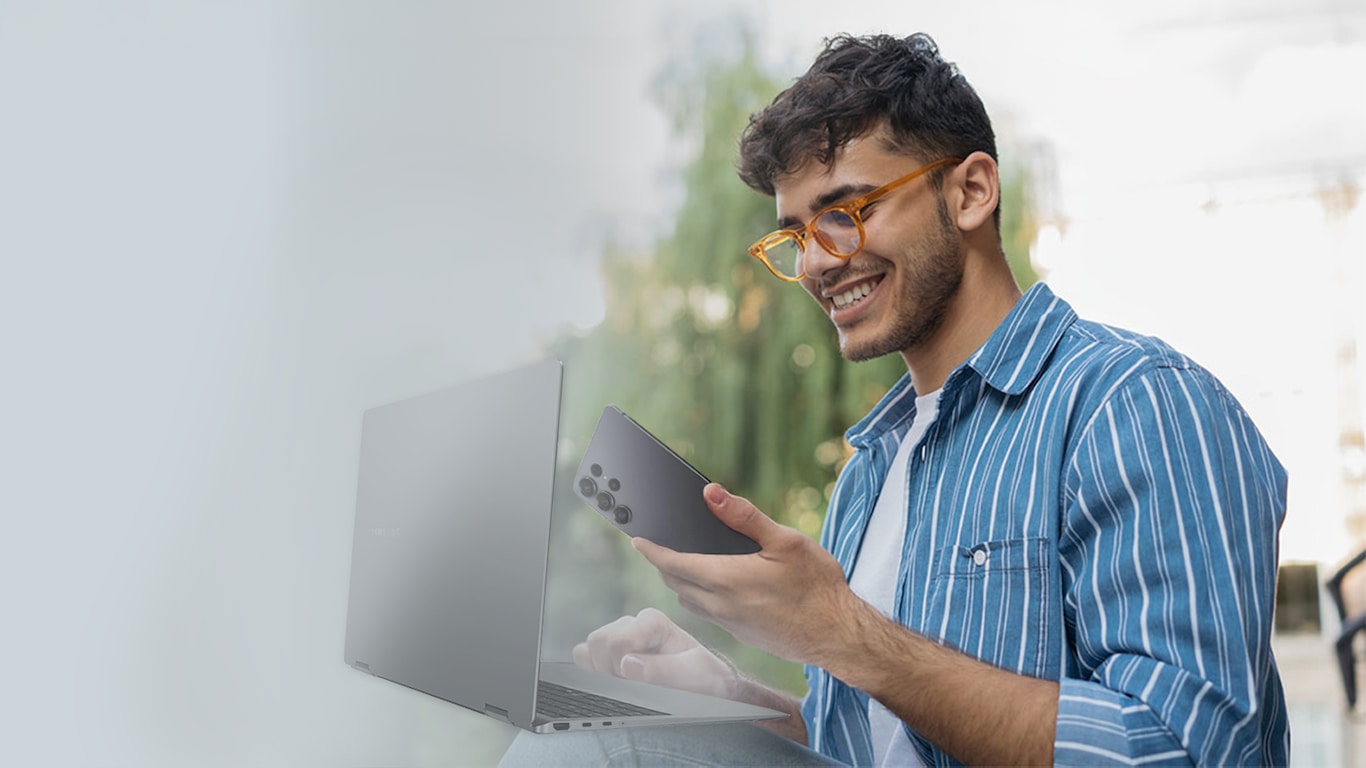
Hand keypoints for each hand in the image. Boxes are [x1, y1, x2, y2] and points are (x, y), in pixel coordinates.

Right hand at [572, 607, 739, 699]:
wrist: (706, 688)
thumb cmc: (704, 679)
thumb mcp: (695, 676)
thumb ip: (663, 670)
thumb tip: (627, 665)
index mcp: (652, 622)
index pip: (619, 640)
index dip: (624, 666)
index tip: (641, 682)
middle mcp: (632, 625)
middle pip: (599, 642)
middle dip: (612, 670)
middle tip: (635, 687)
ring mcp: (617, 638)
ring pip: (587, 649)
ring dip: (602, 673)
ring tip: (628, 686)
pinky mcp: (607, 653)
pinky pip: (582, 658)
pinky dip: (592, 674)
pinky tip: (615, 684)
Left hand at [632, 483, 859, 665]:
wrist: (838, 635)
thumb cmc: (818, 586)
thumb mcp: (785, 540)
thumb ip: (744, 516)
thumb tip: (711, 493)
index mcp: (726, 579)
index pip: (673, 563)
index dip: (652, 550)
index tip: (638, 539)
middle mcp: (721, 606)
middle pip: (676, 583)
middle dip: (663, 564)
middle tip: (659, 546)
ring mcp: (730, 625)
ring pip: (689, 601)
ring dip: (680, 582)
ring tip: (684, 562)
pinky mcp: (742, 636)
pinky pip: (708, 614)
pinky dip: (700, 597)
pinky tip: (716, 585)